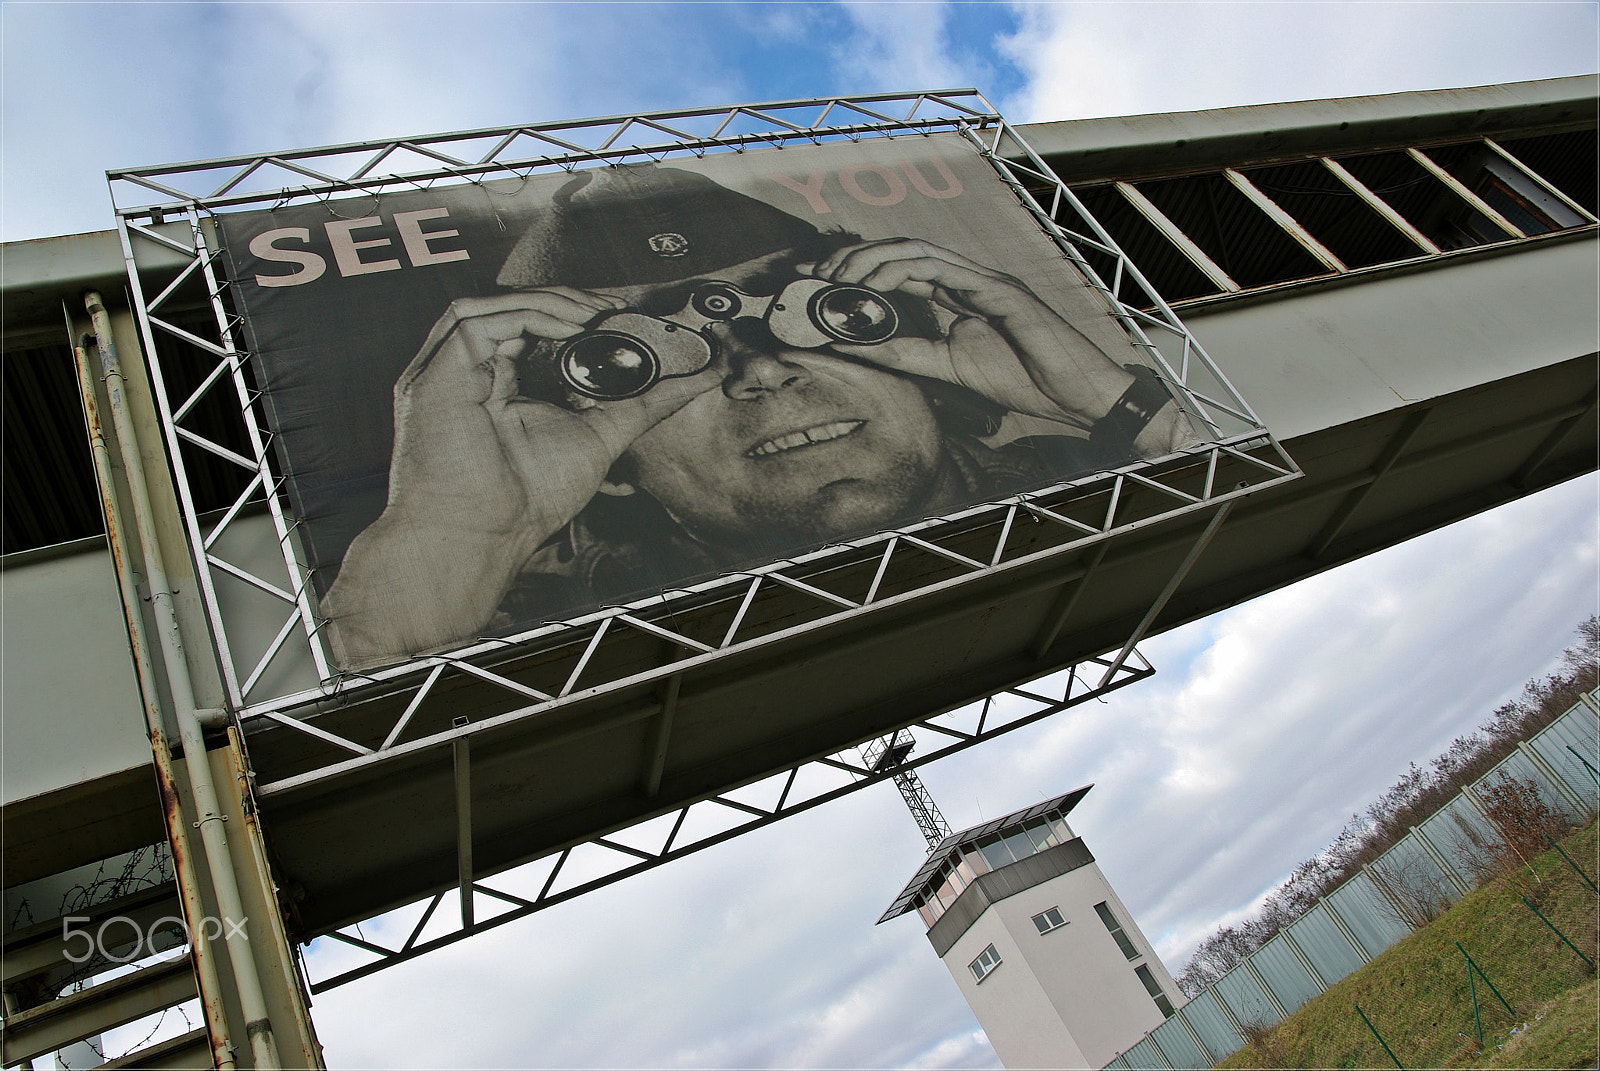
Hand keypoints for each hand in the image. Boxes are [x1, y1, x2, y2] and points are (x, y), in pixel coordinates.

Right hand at [324, 288, 721, 665]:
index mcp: (498, 383)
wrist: (485, 534)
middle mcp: (468, 371)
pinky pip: (479, 318)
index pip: (534, 326)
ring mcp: (447, 368)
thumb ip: (649, 402)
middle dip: (568, 299)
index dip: (575, 311)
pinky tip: (567, 324)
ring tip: (595, 312)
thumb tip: (705, 376)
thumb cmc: (528, 499)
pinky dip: (527, 313)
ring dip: (550, 301)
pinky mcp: (437, 368)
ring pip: (497, 305)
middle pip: (515, 308)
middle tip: (615, 305)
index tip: (622, 311)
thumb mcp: (604, 434)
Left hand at [803, 238, 1138, 425]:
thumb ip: (902, 354)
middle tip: (818, 272)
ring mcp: (984, 280)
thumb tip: (849, 347)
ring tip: (842, 278)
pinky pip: (946, 272)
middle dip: (855, 256)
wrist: (1074, 393)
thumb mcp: (947, 368)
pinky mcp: (1001, 290)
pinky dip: (907, 273)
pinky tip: (879, 286)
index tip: (818, 280)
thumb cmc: (1022, 378)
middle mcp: (966, 280)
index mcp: (954, 296)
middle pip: (901, 251)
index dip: (856, 268)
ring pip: (918, 250)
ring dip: (873, 259)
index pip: (897, 269)